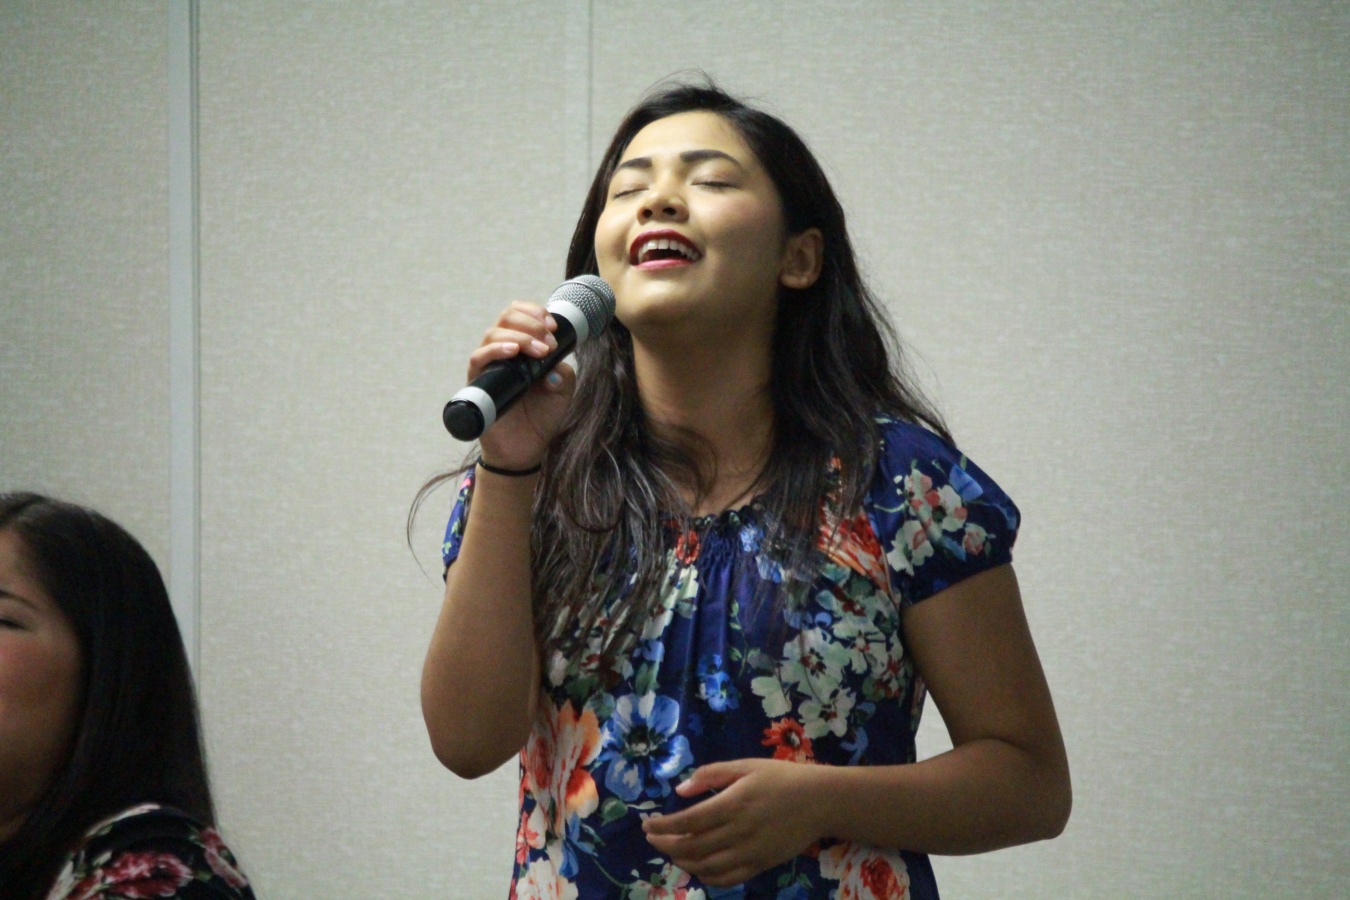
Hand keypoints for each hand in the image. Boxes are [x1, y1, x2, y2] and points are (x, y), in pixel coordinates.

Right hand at [466, 302, 574, 468]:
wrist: (526, 449)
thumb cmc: (542, 417)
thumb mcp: (563, 392)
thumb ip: (565, 375)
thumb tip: (552, 370)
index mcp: (523, 347)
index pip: (520, 314)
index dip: (535, 312)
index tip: (553, 327)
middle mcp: (503, 352)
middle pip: (506, 318)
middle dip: (531, 323)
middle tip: (548, 342)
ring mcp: (489, 366)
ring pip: (493, 334)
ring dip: (519, 336)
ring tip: (539, 351)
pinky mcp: (478, 383)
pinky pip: (478, 359)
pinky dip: (495, 350)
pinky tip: (512, 352)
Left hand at [642, 758, 824, 886]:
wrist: (820, 801)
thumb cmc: (782, 778)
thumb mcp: (746, 766)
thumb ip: (712, 774)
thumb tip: (681, 789)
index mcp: (733, 804)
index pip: (688, 822)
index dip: (664, 827)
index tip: (648, 825)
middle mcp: (739, 831)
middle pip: (693, 847)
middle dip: (666, 845)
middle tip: (653, 839)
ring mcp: (750, 852)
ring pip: (706, 867)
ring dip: (682, 862)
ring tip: (671, 852)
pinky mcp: (761, 865)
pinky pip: (727, 879)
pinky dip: (706, 877)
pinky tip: (697, 867)